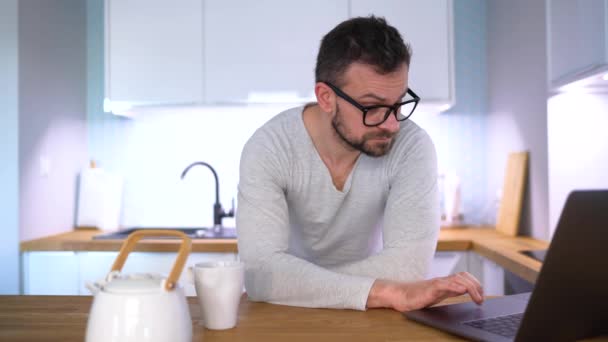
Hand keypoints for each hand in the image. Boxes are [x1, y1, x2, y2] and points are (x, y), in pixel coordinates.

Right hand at [367, 272, 483, 311]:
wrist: (400, 295)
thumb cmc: (416, 296)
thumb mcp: (437, 294)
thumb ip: (450, 291)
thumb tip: (465, 291)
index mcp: (445, 283)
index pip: (464, 277)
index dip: (476, 284)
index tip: (481, 295)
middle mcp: (443, 281)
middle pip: (464, 276)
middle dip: (477, 286)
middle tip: (482, 299)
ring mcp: (437, 283)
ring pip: (458, 279)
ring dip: (471, 287)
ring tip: (478, 298)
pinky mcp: (431, 287)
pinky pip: (446, 284)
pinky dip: (456, 286)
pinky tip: (462, 291)